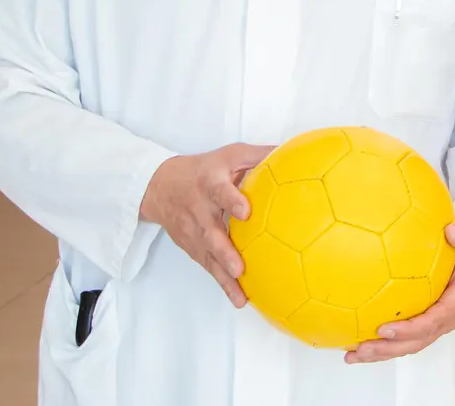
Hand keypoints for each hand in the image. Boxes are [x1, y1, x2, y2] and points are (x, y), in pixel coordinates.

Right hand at [139, 143, 274, 307]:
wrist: (160, 187)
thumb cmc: (205, 169)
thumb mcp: (229, 154)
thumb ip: (259, 155)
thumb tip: (295, 154)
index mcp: (210, 183)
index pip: (219, 191)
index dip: (231, 200)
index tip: (245, 211)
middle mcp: (200, 210)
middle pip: (210, 233)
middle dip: (224, 251)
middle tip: (239, 267)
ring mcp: (194, 232)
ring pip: (208, 256)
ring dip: (224, 276)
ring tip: (241, 294)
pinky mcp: (193, 248)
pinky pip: (208, 267)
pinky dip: (222, 284)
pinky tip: (240, 299)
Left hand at [345, 222, 454, 363]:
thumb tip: (452, 232)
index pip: (433, 321)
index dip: (409, 329)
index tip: (384, 329)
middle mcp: (448, 318)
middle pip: (417, 341)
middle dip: (388, 349)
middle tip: (361, 349)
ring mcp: (439, 321)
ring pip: (410, 343)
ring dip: (382, 352)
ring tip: (352, 354)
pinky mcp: (429, 319)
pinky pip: (407, 335)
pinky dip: (384, 341)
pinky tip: (359, 338)